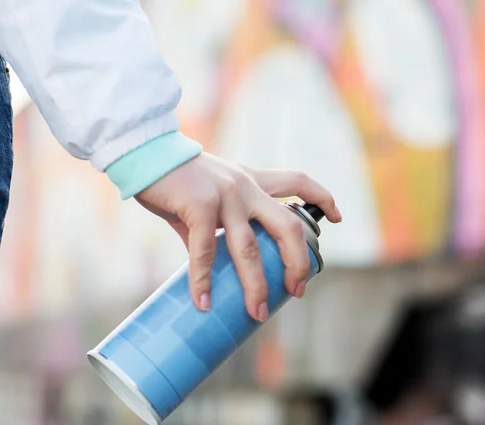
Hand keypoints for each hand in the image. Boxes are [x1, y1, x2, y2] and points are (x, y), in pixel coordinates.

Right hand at [135, 152, 340, 320]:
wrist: (146, 154)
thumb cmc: (176, 179)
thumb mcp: (207, 198)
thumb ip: (215, 228)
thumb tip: (211, 267)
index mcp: (251, 181)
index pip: (298, 181)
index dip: (322, 197)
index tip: (338, 216)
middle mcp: (246, 187)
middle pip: (289, 225)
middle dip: (298, 261)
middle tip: (298, 290)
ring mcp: (226, 196)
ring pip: (251, 248)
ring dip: (256, 285)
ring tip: (258, 313)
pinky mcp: (200, 205)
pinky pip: (205, 251)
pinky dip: (203, 281)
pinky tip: (203, 302)